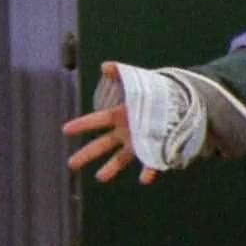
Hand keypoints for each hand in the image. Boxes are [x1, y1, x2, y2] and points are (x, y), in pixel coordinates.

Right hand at [62, 62, 158, 184]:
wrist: (180, 104)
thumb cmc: (156, 94)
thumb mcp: (139, 82)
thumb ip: (121, 74)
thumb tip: (105, 66)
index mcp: (120, 116)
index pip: (97, 120)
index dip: (82, 124)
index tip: (65, 130)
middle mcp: (126, 132)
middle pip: (103, 144)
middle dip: (87, 154)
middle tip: (71, 164)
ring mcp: (140, 143)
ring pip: (122, 158)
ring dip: (112, 167)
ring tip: (100, 177)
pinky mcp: (156, 150)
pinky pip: (151, 163)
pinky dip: (148, 171)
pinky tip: (144, 179)